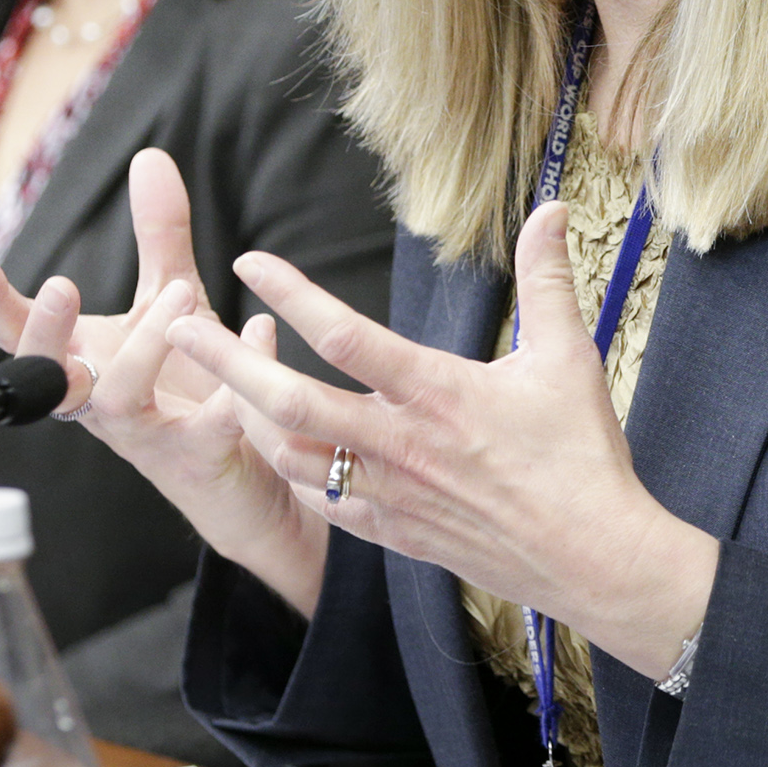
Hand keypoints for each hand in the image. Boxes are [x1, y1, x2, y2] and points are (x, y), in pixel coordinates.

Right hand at [0, 148, 326, 611]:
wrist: (244, 474)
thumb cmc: (190, 383)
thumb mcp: (173, 298)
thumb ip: (158, 235)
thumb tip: (147, 156)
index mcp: (84, 360)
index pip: (19, 334)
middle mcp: (100, 401)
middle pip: (48, 378)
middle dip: (47, 333)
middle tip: (61, 284)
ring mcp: (145, 435)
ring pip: (120, 400)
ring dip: (144, 346)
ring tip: (182, 294)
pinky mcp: (200, 458)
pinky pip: (211, 424)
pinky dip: (234, 377)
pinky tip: (257, 329)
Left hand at [170, 202, 719, 680]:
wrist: (593, 559)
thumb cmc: (581, 456)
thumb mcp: (568, 356)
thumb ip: (547, 279)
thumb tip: (551, 207)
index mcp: (434, 393)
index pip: (344, 335)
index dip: (290, 292)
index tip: (247, 260)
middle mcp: (398, 444)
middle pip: (287, 401)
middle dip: (223, 362)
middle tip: (174, 327)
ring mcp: (389, 495)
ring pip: (290, 458)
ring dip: (246, 418)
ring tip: (217, 384)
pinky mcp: (394, 534)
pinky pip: (320, 504)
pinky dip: (291, 473)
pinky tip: (280, 451)